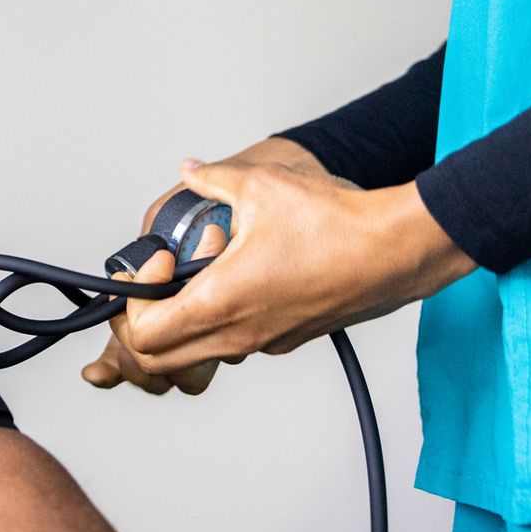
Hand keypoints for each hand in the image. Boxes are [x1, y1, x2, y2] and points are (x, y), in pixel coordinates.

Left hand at [82, 136, 321, 395]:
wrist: (399, 251)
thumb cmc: (338, 225)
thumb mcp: (260, 185)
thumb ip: (212, 180)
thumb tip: (190, 171)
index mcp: (220, 302)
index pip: (142, 337)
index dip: (131, 301)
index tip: (156, 261)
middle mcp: (239, 334)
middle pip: (159, 360)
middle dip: (143, 320)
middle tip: (160, 274)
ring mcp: (264, 342)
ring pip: (197, 353)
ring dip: (181, 319)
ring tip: (202, 267)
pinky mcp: (285, 338)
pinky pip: (232, 342)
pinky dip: (217, 317)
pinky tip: (237, 271)